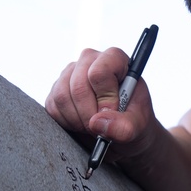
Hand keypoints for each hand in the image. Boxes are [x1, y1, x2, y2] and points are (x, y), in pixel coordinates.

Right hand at [45, 47, 157, 162]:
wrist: (120, 130)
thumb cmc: (133, 121)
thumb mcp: (138, 126)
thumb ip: (125, 126)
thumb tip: (97, 123)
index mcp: (116, 59)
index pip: (100, 71)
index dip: (104, 97)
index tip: (111, 113)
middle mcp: (90, 61)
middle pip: (78, 86)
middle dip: (89, 114)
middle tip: (100, 127)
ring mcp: (70, 73)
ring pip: (62, 96)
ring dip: (77, 120)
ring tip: (93, 126)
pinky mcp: (56, 89)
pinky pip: (52, 106)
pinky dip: (66, 122)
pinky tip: (81, 123)